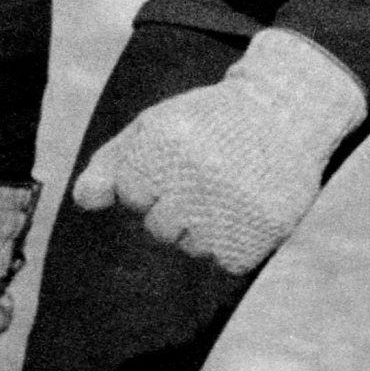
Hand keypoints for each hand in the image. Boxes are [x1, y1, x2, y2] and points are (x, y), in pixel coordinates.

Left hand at [71, 28, 365, 273]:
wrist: (287, 110)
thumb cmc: (209, 121)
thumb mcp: (155, 126)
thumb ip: (111, 163)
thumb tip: (82, 202)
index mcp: (163, 147)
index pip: (132, 194)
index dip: (152, 178)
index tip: (178, 156)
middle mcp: (195, 179)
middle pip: (159, 228)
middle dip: (176, 207)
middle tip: (206, 175)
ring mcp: (230, 207)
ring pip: (193, 246)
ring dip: (206, 226)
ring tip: (230, 188)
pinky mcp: (261, 230)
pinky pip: (227, 260)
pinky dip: (235, 240)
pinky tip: (247, 207)